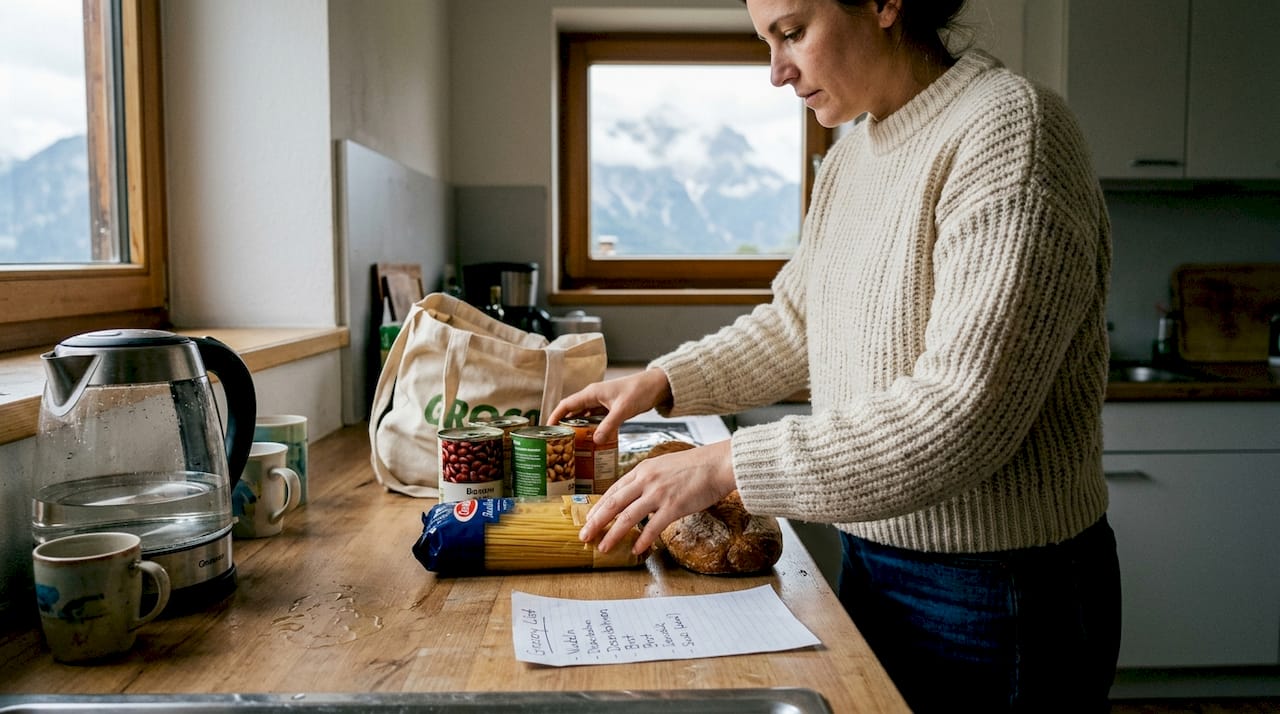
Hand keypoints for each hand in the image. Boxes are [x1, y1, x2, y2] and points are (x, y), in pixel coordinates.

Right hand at [547, 368, 671, 444]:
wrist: (657, 385)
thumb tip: (595, 441)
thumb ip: (609, 425)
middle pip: (572, 411)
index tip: (546, 429)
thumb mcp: (623, 410)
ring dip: (577, 428)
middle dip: (563, 425)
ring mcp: (601, 402)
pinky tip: (591, 440)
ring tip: (572, 444)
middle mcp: (593, 396)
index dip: (554, 416)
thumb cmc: (639, 391)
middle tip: (557, 441)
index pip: (566, 404)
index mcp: (591, 393)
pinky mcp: (610, 408)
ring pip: (583, 416)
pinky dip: (591, 428)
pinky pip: (595, 419)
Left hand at [580, 439, 735, 554]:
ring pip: (627, 516)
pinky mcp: (674, 506)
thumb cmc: (696, 466)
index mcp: (643, 469)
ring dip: (612, 534)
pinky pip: (653, 527)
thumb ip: (649, 479)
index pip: (614, 490)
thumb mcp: (665, 465)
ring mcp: (659, 493)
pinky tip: (635, 550)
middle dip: (596, 521)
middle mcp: (647, 480)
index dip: (599, 506)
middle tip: (583, 536)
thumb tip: (639, 495)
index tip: (589, 519)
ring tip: (602, 547)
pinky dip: (642, 540)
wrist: (718, 464)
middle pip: (614, 503)